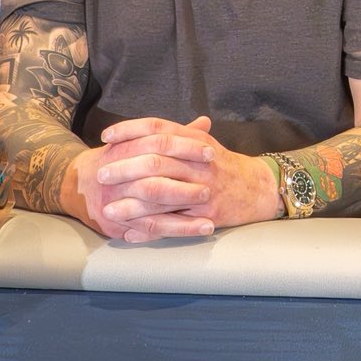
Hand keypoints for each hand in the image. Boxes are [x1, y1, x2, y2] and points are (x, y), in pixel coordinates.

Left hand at [64, 115, 281, 242]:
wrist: (259, 189)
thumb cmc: (223, 166)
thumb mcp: (203, 144)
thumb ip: (176, 135)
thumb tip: (141, 130)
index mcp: (195, 140)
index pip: (158, 128)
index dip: (130, 129)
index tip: (106, 136)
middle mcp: (199, 160)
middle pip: (155, 159)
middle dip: (125, 167)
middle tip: (101, 174)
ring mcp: (203, 188)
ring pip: (161, 193)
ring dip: (131, 203)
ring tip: (108, 209)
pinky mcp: (207, 214)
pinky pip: (173, 223)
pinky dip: (149, 229)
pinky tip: (130, 233)